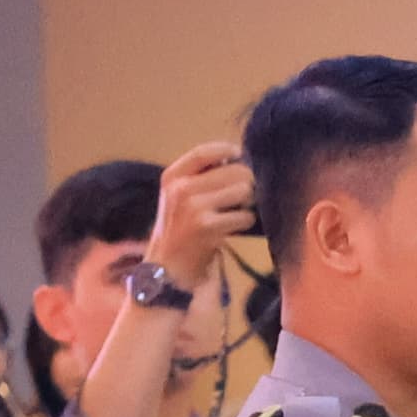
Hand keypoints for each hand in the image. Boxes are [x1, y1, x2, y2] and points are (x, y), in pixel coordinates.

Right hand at [146, 140, 254, 280]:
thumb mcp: (179, 197)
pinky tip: (233, 228)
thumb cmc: (180, 229)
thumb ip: (200, 177)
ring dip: (247, 203)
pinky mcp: (208, 227)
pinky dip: (245, 222)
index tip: (238, 153)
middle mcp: (181, 189)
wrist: (169, 267)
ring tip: (235, 212)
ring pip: (243, 190)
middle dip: (245, 183)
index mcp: (172, 177)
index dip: (225, 149)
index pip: (202, 153)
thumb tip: (236, 159)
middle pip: (234, 171)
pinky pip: (244, 216)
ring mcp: (194, 207)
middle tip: (241, 197)